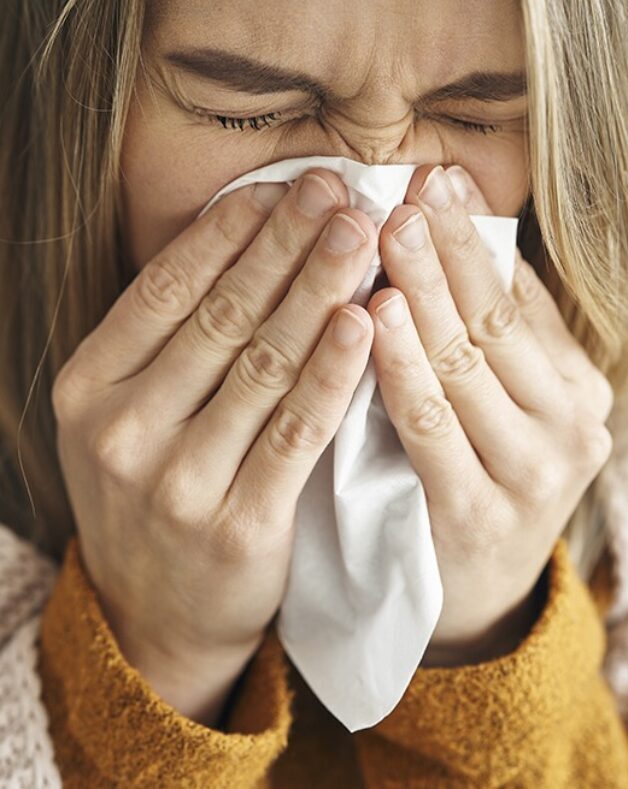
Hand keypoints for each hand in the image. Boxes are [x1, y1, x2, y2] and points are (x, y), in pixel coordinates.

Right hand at [51, 168, 377, 722]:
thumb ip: (170, 342)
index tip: (284, 186)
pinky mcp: (237, 526)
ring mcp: (175, 481)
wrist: (158, 617)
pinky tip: (362, 321)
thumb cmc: (154, 495)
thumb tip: (246, 241)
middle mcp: (121, 429)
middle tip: (337, 191)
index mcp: (88, 386)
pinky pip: (295, 433)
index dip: (230, 231)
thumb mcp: (128, 415)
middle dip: (284, 245)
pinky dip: (332, 373)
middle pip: (219, 316)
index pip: (166, 288)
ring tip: (359, 234)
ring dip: (316, 290)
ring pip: (261, 364)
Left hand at [366, 164, 614, 666]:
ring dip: (426, 293)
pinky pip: (432, 427)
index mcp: (575, 390)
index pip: (519, 299)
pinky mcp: (480, 516)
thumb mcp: (498, 409)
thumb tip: (446, 240)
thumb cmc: (475, 482)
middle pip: (497, 322)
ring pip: (467, 365)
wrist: (470, 595)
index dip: (476, 238)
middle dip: (448, 252)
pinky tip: (375, 318)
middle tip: (407, 191)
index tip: (437, 182)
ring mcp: (532, 474)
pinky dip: (402, 368)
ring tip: (390, 233)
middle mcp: (568, 428)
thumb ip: (481, 339)